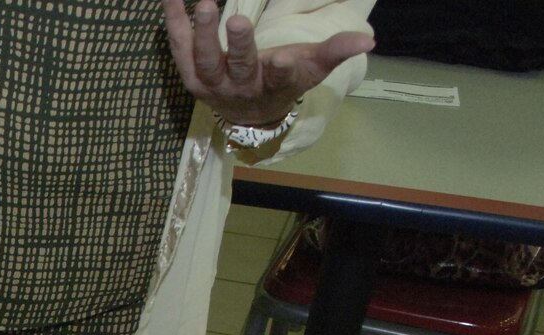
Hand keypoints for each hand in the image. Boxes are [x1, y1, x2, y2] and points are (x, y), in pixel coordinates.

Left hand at [164, 0, 373, 130]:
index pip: (281, 78)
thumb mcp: (313, 69)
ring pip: (205, 60)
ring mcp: (212, 83)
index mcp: (273, 86)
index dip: (282, 70)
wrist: (248, 114)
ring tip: (204, 4)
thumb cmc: (283, 83)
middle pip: (239, 66)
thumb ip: (336, 51)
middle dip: (238, 45)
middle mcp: (240, 87)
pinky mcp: (191, 74)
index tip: (284, 59)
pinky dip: (175, 24)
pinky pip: (180, 48)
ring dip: (202, 33)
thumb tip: (368, 39)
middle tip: (237, 20)